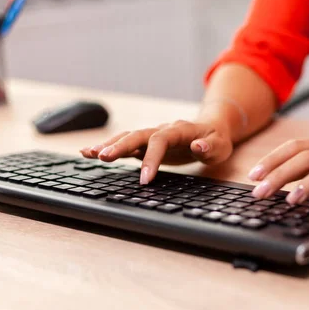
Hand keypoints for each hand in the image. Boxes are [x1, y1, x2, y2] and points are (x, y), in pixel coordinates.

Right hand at [80, 120, 232, 183]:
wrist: (212, 129)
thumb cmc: (216, 140)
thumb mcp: (220, 146)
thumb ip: (209, 147)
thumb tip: (198, 147)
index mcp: (179, 130)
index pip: (161, 140)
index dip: (152, 158)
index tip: (145, 180)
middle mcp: (162, 129)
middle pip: (138, 135)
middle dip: (120, 146)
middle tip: (103, 158)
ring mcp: (152, 136)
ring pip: (127, 137)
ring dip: (108, 145)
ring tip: (88, 153)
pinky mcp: (147, 144)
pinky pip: (126, 144)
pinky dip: (108, 148)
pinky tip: (89, 153)